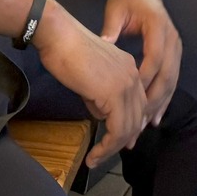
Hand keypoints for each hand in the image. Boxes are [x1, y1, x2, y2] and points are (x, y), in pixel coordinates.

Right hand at [33, 0, 149, 165]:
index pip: (138, 104)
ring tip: (96, 159)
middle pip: (137, 118)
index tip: (118, 142)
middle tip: (106, 156)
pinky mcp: (115, 95)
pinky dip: (107, 147)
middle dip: (123, 140)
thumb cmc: (66, 51)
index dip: (130, 126)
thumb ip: (100, 93)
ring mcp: (126, 84)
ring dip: (112, 148)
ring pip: (128, 128)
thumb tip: (102, 112)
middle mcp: (133, 76)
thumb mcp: (90, 76)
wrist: (59, 36)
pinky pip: (117, 130)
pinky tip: (94, 155)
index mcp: (129, 68)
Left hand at [101, 0, 180, 127]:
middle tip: (138, 123)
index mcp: (158, 27)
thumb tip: (104, 44)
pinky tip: (154, 117)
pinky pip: (172, 81)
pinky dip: (164, 100)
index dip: (144, 80)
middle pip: (167, 75)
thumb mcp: (115, 10)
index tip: (131, 100)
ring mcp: (176, 47)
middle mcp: (172, 39)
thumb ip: (111, 28)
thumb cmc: (126, 0)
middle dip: (153, 101)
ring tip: (145, 126)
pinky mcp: (175, 54)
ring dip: (159, 105)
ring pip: (171, 82)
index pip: (154, 58)